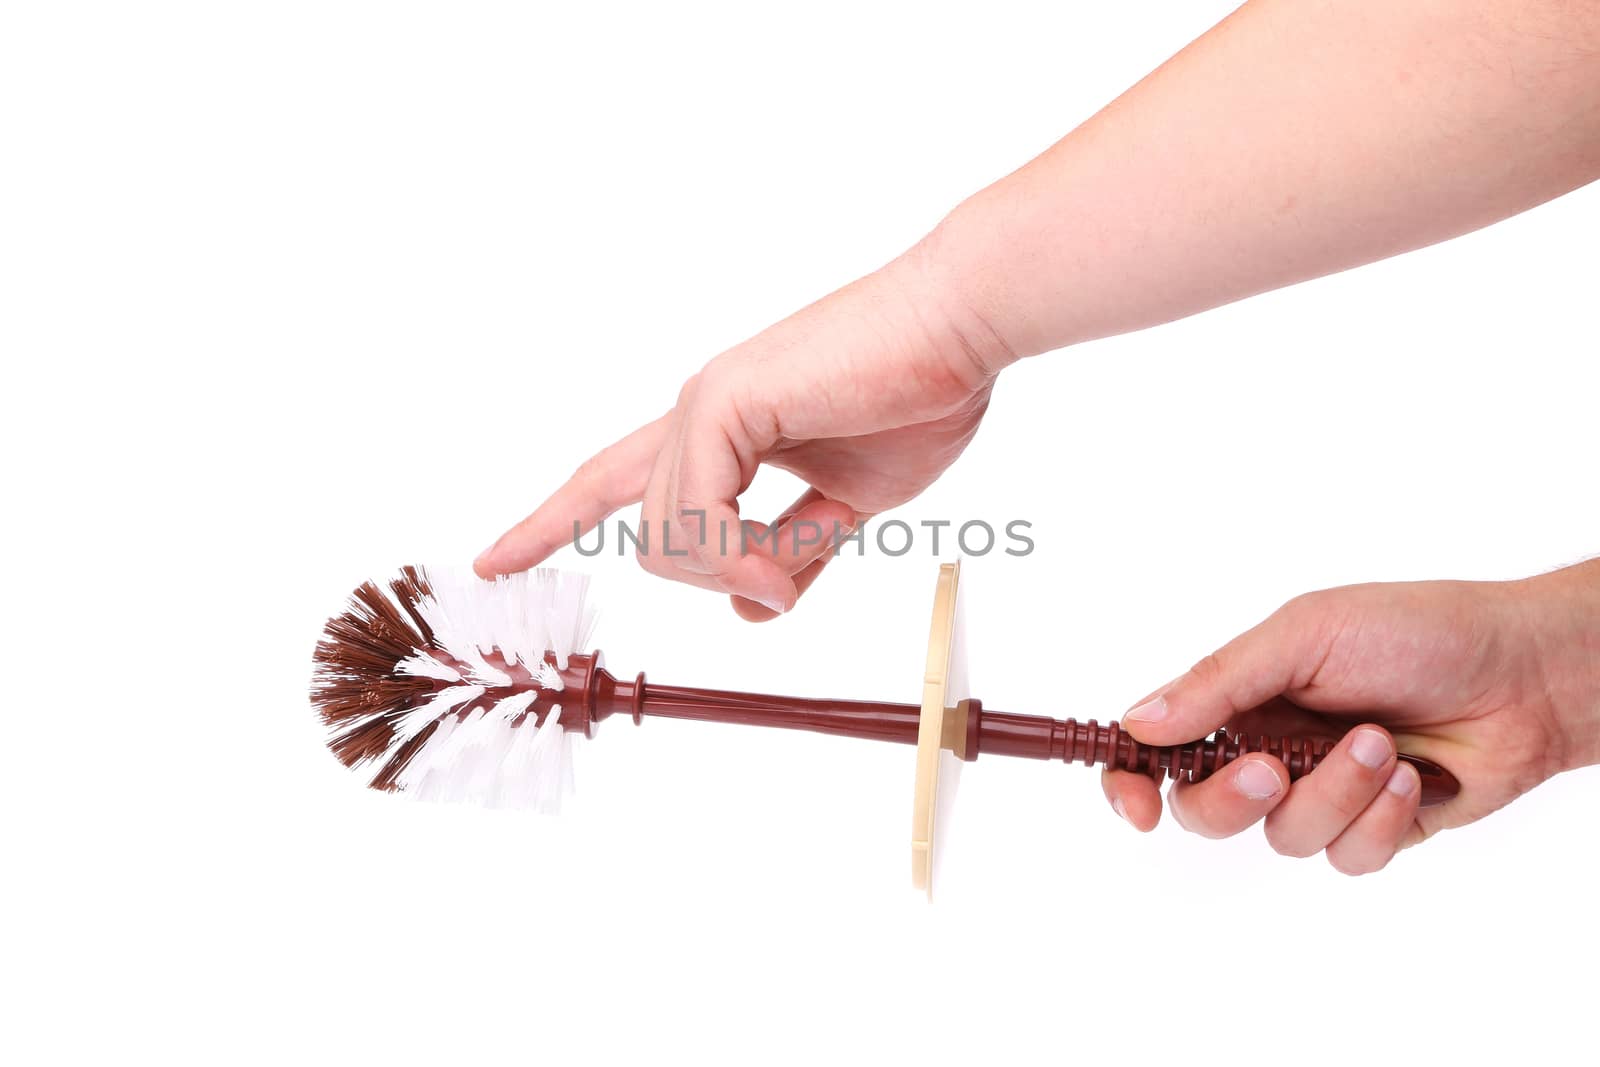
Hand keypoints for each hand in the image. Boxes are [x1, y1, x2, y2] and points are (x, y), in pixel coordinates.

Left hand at [474, 248, 1010, 617]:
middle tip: (782, 583)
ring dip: (729, 574)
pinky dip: (732, 556)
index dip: (553, 520)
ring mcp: (706, 404)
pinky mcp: (724, 401)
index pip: (615, 480)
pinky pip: (694, 513)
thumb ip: (796, 549)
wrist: (963, 329)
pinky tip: (774, 567)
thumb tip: (752, 608)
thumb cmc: (919, 394)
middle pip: (653, 538)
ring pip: (666, 538)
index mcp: (724, 430)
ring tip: (786, 574)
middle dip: (709, 581)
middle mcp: (700, 413)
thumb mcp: (852, 500)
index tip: (495, 560)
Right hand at [1103, 560, 1599, 873]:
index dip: (1130, 783)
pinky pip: (1345, 857)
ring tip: (1383, 743)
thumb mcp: (1305, 634)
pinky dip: (1379, 819)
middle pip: (1205, 810)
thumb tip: (1138, 721)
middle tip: (1275, 767)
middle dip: (1235, 796)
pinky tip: (1414, 777)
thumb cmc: (1418, 631)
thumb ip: (1218, 681)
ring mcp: (1320, 794)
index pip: (1156, 751)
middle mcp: (1269, 749)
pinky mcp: (1373, 831)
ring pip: (1284, 836)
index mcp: (1238, 699)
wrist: (1525, 673)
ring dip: (1334, 792)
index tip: (1135, 803)